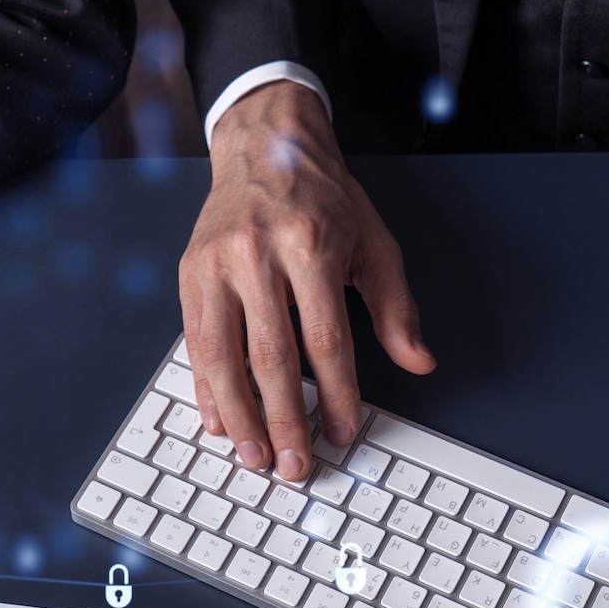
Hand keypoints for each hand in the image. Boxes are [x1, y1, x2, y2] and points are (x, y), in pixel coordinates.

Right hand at [181, 81, 433, 481]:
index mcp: (311, 246)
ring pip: (223, 356)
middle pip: (271, 356)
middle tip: (293, 464)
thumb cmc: (323, 198)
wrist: (266, 143)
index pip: (326, 339)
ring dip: (239, 415)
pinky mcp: (190, 272)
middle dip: (284, 419)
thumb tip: (418, 361)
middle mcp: (258, 254)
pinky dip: (204, 386)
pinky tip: (218, 419)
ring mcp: (217, 263)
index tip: (342, 433)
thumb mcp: (374, 241)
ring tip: (255, 454)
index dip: (336, 395)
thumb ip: (395, 307)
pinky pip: (194, 341)